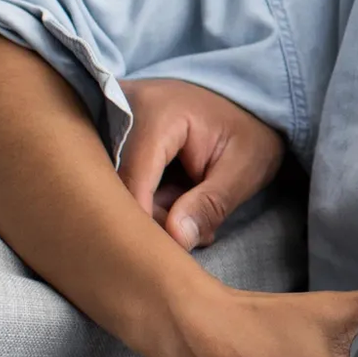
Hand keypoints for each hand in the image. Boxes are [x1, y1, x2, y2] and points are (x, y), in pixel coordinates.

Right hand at [118, 77, 285, 249]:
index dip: (148, 224)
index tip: (170, 253)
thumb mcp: (243, 169)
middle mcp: (122, 111)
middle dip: (154, 220)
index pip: (133, 182)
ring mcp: (111, 120)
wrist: (241, 104)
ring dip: (152, 211)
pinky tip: (177, 202)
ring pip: (115, 187)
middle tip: (194, 233)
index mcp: (156, 114)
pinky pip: (117, 178)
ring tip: (192, 214)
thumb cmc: (246, 133)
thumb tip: (176, 239)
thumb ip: (211, 204)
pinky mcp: (111, 134)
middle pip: (117, 187)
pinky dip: (146, 199)